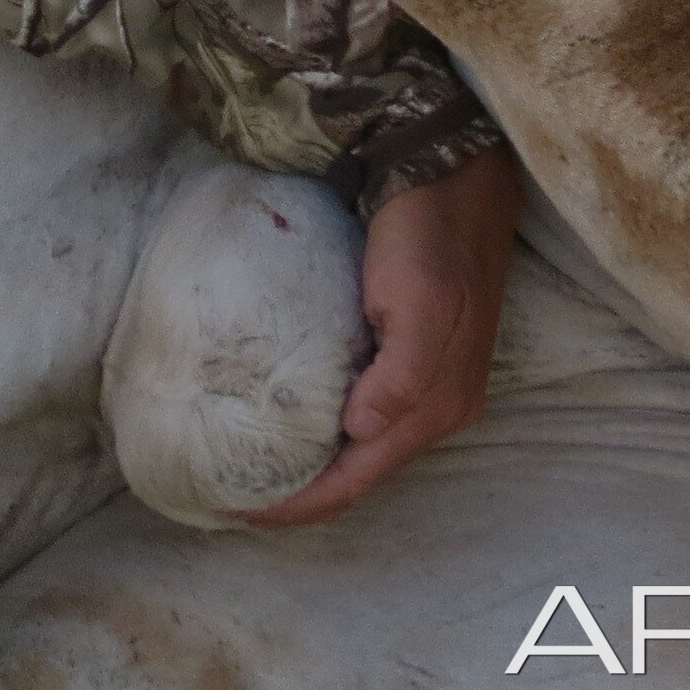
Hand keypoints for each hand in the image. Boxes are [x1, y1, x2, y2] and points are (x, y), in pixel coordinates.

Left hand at [245, 143, 523, 527]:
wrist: (454, 177)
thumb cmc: (428, 236)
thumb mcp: (419, 301)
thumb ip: (400, 376)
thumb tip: (362, 434)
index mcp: (437, 403)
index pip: (358, 479)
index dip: (301, 504)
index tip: (238, 512)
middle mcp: (439, 406)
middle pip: (363, 473)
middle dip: (305, 496)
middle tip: (235, 499)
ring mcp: (432, 383)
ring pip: (367, 448)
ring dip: (318, 468)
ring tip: (258, 472)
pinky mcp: (417, 355)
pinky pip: (368, 413)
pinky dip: (331, 433)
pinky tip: (296, 425)